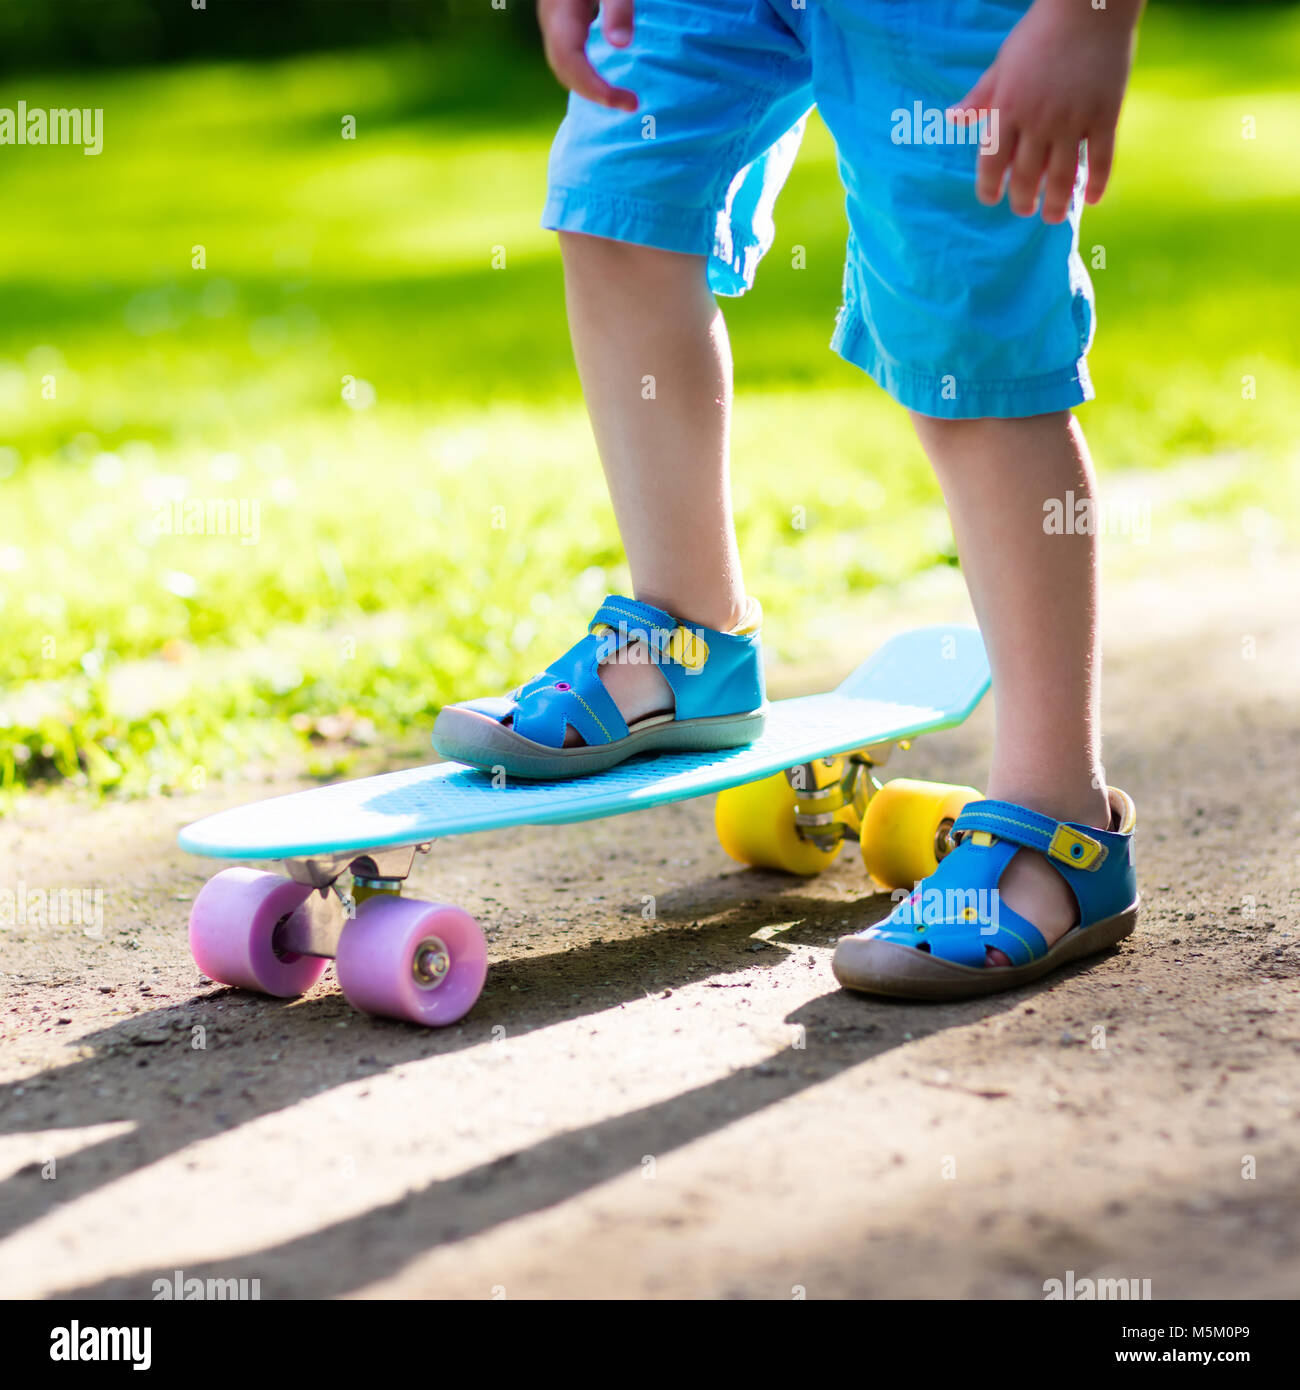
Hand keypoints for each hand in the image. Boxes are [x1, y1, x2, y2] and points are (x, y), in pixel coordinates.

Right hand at [538, 0, 637, 111]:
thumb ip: (618, 8)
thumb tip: (621, 45)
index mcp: (561, 11)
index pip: (570, 61)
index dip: (596, 89)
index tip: (631, 103)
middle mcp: (551, 18)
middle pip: (564, 70)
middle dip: (595, 94)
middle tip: (632, 104)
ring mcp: (553, 19)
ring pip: (564, 65)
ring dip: (590, 87)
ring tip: (623, 98)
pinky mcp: (561, 18)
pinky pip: (568, 55)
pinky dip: (587, 73)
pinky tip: (607, 79)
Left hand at [951, 0, 1141, 221]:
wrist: (1090, 4)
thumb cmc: (1040, 32)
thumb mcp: (1002, 63)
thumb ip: (981, 96)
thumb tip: (952, 118)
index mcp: (1008, 109)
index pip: (991, 163)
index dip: (989, 188)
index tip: (991, 199)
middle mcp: (1038, 121)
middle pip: (1026, 177)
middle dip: (1022, 201)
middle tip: (1024, 209)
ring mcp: (1073, 121)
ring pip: (1062, 177)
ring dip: (1056, 204)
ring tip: (1052, 217)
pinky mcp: (1105, 115)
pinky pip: (1101, 160)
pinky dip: (1096, 183)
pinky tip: (1091, 200)